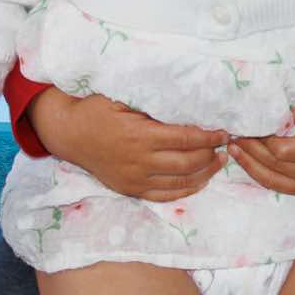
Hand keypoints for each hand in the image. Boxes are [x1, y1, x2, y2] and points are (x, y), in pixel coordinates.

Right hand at [31, 89, 226, 201]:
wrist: (69, 133)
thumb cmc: (98, 109)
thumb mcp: (126, 98)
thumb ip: (156, 105)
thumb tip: (190, 104)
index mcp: (141, 135)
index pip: (186, 139)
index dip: (209, 137)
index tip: (224, 132)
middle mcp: (139, 161)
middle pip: (187, 163)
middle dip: (211, 155)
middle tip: (225, 146)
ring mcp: (134, 179)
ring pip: (179, 183)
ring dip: (204, 174)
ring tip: (219, 162)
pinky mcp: (129, 189)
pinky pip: (162, 196)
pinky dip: (185, 191)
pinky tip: (199, 182)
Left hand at [228, 105, 294, 198]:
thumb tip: (293, 112)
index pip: (281, 149)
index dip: (260, 138)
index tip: (246, 124)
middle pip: (272, 164)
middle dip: (250, 150)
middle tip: (231, 134)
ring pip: (272, 179)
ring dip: (250, 165)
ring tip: (233, 149)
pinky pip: (280, 187)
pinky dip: (261, 176)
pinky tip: (250, 165)